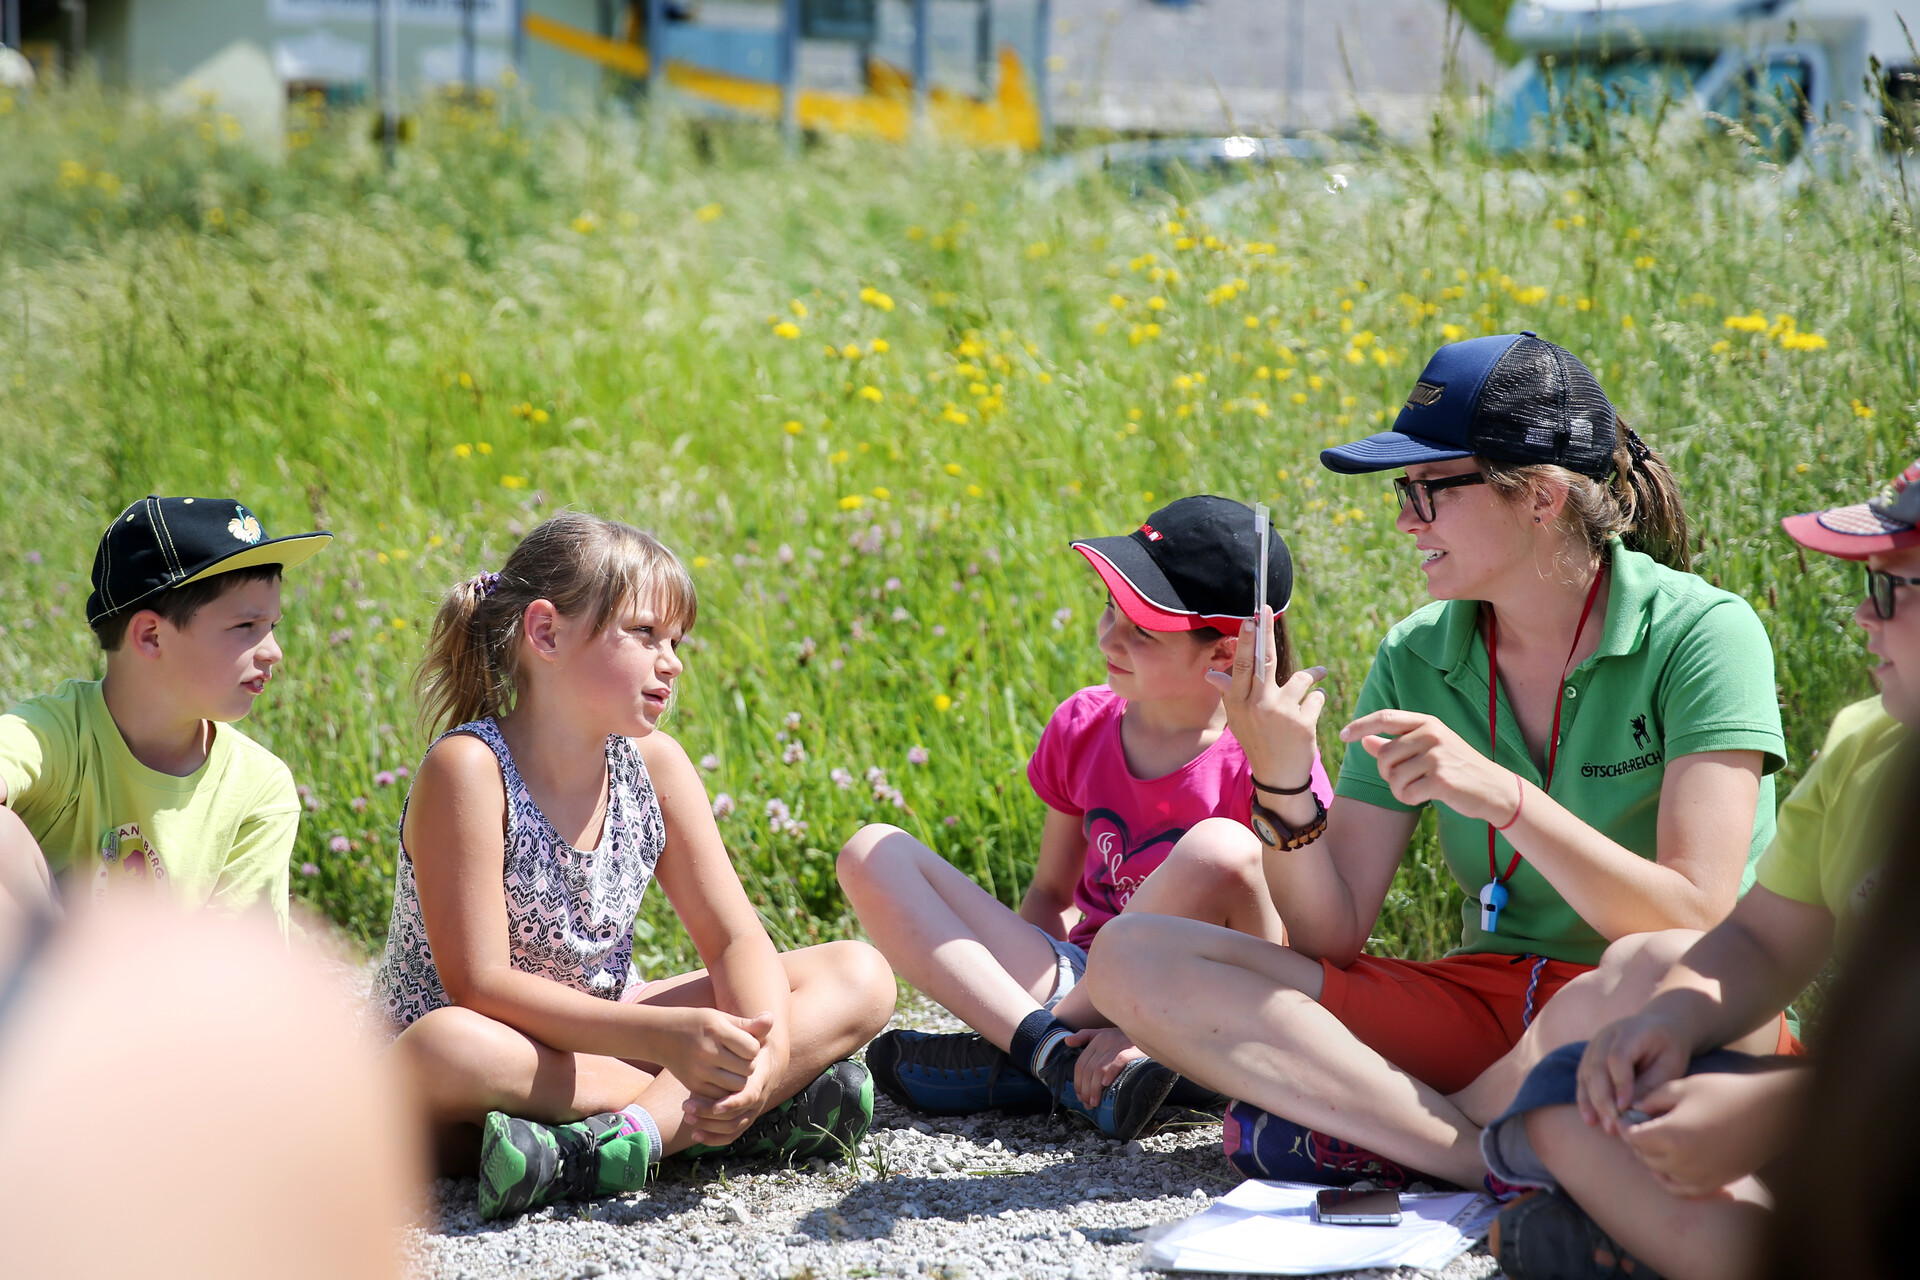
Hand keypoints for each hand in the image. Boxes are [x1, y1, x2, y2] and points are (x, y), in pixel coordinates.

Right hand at [660, 1008, 772, 1144]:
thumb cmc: (698, 1024)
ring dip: (740, 1080)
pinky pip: (721, 1096)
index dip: (754, 1047)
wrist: (661, 1035)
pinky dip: (726, 1091)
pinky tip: (723, 1079)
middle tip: (743, 1059)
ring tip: (734, 1069)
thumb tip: (771, 1018)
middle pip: (747, 1069)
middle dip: (749, 1065)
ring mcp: (699, 1071)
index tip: (746, 1044)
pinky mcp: (693, 1086)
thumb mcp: (721, 1018)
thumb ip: (747, 1024)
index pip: (752, 1048)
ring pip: (736, 1086)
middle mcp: (708, 1051)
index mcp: (717, 1030)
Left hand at [1062, 1027, 1144, 1109]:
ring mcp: (1119, 1044)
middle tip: (1088, 1104)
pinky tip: (1107, 1085)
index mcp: (1098, 1038)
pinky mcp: (1132, 1050)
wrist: (1153, 1036)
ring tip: (1095, 1102)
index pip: (1081, 1063)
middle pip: (1088, 1069)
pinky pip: (1118, 1061)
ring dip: (1094, 1088)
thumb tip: (1067, 1041)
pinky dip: (1110, 1073)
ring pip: (1099, 1069)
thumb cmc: (1128, 1039)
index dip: (1078, 1082)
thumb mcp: (1105, 1033)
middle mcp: (1106, 1040)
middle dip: (1085, 1089)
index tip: (1080, 1097)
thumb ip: (1086, 1036)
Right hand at [1204, 606, 1326, 792]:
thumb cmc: (1258, 742)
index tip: (1250, 619)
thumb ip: (1230, 694)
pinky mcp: (1302, 723)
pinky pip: (1316, 697)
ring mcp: (1280, 713)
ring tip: (1319, 674)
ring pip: (1302, 678)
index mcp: (1240, 703)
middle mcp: (1257, 705)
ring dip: (1314, 674)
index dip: (1246, 641)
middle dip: (1266, 633)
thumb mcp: (1238, 720)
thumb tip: (1210, 674)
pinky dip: (1318, 699)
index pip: (1242, 665)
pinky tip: (1314, 708)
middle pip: (1264, 661)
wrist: (1278, 778)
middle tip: (1266, 610)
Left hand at [1339, 709, 1516, 823]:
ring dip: (1398, 789)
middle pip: (1384, 754)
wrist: (1495, 790)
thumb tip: (1363, 739)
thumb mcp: (1429, 749)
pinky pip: (1405, 793)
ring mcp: (1437, 756)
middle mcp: (1432, 734)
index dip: (1360, 725)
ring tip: (1418, 789)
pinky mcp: (1440, 780)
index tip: (1343, 736)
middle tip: (1405, 779)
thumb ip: (1396, 743)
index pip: (1385, 717)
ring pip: (1392, 776)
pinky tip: (1424, 797)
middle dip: (1386, 772)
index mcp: (1428, 722)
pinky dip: (1408, 799)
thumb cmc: (1458, 768)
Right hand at [1576, 1013, 1693, 1133]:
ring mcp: (1594, 1044)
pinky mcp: (1589, 1056)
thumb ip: (1651, 1082)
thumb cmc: (1669, 1048)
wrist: (1659, 1027)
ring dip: (1592, 1102)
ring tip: (1603, 1125)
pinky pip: (1583, 1078)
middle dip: (1603, 1098)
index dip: (1619, 1083)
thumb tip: (1631, 1107)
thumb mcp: (1670, 1063)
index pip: (1618, 1058)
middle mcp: (1607, 1035)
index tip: (1625, 1108)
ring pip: (1587, 1074)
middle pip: (1597, 1067)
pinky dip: (1585, 1098)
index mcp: (1631, 1032)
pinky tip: (1590, 1118)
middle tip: (1613, 1124)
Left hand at [1620, 1071, 1801, 1195]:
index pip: (1632, 1138)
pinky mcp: (1714, 1183)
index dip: (1625, 1127)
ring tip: (1657, 1140)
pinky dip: (1670, 1179)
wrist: (1769, 1112)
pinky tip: (1670, 1163)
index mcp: (1671, 1136)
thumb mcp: (1682, 1087)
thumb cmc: (1725, 1093)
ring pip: (1659, 1173)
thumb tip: (1634, 1109)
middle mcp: (1683, 1162)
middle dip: (1638, 1140)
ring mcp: (1699, 1176)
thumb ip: (1652, 1099)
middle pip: (1643, 1156)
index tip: (1626, 1118)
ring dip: (1652, 1158)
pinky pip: (1681, 1189)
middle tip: (1642, 1125)